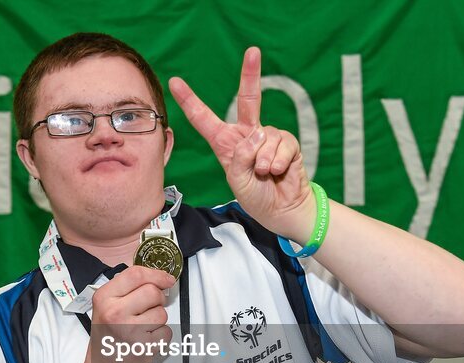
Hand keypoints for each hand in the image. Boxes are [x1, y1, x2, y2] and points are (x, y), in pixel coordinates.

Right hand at [89, 266, 175, 362]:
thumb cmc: (108, 336)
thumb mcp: (106, 306)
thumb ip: (127, 288)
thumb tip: (157, 276)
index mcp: (104, 298)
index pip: (135, 274)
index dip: (156, 274)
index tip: (166, 279)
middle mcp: (115, 313)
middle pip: (153, 292)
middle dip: (158, 298)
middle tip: (150, 308)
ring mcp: (130, 331)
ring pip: (162, 313)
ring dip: (158, 319)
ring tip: (142, 328)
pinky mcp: (144, 347)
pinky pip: (166, 331)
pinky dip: (161, 336)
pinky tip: (146, 340)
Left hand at [169, 47, 314, 243]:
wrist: (282, 210)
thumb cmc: (256, 196)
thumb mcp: (237, 180)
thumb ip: (241, 157)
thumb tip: (258, 133)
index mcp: (226, 143)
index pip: (204, 119)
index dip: (190, 101)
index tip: (175, 82)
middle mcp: (247, 134)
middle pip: (248, 99)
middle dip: (251, 74)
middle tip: (253, 51)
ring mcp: (268, 136)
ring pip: (263, 138)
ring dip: (263, 162)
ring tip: (264, 174)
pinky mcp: (287, 143)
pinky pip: (281, 145)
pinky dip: (277, 162)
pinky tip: (278, 172)